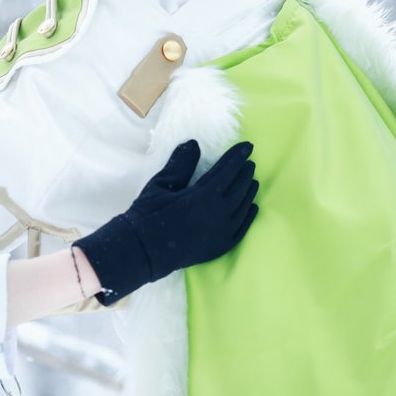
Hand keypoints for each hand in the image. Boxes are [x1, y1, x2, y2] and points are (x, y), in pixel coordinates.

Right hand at [76, 140, 258, 304]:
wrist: (142, 251)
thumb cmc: (148, 214)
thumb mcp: (161, 184)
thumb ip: (181, 164)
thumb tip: (194, 144)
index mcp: (204, 195)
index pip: (228, 170)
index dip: (238, 157)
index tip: (247, 146)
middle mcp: (218, 214)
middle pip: (239, 188)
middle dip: (245, 173)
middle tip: (249, 162)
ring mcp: (221, 232)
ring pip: (243, 208)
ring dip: (249, 192)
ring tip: (252, 181)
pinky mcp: (219, 247)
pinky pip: (241, 229)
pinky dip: (249, 216)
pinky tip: (253, 208)